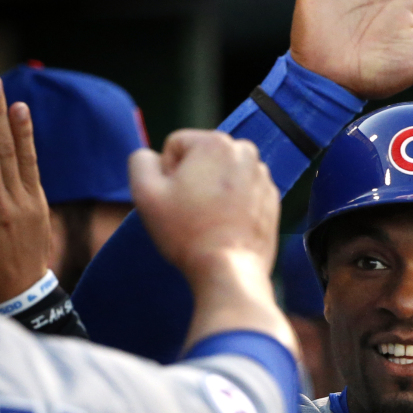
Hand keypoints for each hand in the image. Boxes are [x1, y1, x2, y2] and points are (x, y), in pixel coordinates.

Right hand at [131, 131, 294, 353]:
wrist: (228, 270)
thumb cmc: (186, 232)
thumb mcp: (146, 193)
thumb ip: (140, 161)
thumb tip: (152, 156)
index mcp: (215, 142)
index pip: (175, 146)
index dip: (166, 174)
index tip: (173, 199)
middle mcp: (245, 151)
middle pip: (201, 159)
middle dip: (192, 180)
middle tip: (189, 212)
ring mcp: (262, 176)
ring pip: (222, 176)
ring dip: (212, 193)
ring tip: (207, 222)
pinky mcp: (272, 199)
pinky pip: (242, 193)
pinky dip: (232, 206)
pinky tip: (224, 228)